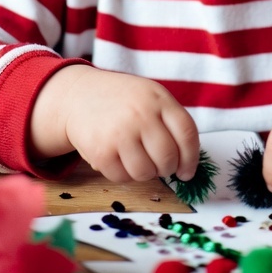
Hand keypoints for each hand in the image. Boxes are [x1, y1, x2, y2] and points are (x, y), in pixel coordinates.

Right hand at [29, 64, 198, 183]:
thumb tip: (187, 164)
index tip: (187, 171)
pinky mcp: (101, 151)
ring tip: (137, 159)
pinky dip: (123, 174)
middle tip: (160, 166)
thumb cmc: (122, 100)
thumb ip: (170, 122)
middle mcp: (140, 114)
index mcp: (159, 99)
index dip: (191, 158)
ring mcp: (120, 133)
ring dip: (145, 173)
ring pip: (146, 173)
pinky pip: (122, 178)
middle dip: (168, 169)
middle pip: (168, 157)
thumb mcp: (150, 96)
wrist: (79, 94)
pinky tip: (118, 158)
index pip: (187, 134)